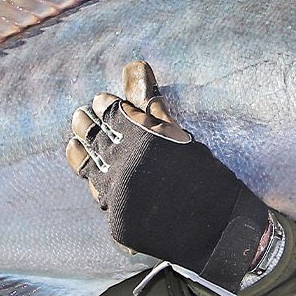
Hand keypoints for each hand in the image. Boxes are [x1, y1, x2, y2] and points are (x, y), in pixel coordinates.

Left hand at [65, 61, 269, 294]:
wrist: (221, 230)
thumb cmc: (207, 175)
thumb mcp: (179, 135)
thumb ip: (151, 104)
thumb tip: (134, 65)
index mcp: (141, 139)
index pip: (110, 113)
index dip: (103, 105)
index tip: (100, 100)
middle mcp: (123, 167)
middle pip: (93, 137)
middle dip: (85, 125)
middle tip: (80, 117)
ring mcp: (118, 197)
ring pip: (88, 168)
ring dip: (80, 152)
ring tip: (75, 142)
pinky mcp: (117, 223)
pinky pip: (101, 198)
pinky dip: (97, 184)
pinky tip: (93, 177)